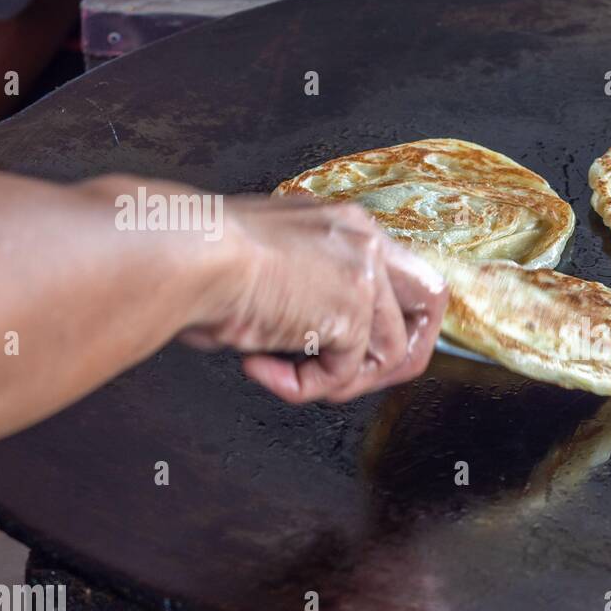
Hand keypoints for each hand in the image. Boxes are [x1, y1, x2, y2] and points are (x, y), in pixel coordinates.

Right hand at [181, 195, 448, 402]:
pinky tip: (263, 367)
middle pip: (429, 306)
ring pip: (387, 353)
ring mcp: (363, 276)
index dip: (396, 320)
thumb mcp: (266, 265)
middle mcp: (363, 241)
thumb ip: (305, 290)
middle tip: (350, 380)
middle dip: (401, 356)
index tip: (369, 351)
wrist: (182, 253)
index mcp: (344, 224)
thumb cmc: (197, 259)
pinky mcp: (352, 312)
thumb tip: (320, 343)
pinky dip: (304, 386)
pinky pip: (344, 374)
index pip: (403, 273)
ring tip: (287, 374)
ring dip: (337, 380)